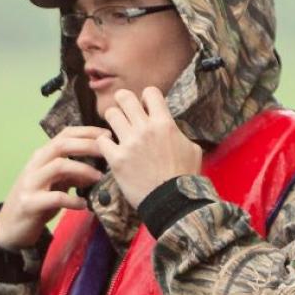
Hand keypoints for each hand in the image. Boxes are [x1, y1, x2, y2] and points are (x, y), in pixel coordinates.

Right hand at [0, 127, 110, 249]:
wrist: (9, 227)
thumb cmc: (35, 202)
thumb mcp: (54, 185)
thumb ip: (71, 176)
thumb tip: (95, 171)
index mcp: (41, 157)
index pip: (64, 135)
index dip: (87, 132)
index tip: (107, 135)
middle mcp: (35, 165)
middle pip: (62, 145)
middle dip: (87, 145)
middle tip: (107, 151)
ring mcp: (31, 183)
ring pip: (58, 166)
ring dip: (82, 170)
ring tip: (99, 178)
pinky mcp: (30, 203)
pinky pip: (55, 197)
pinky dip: (73, 200)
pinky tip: (83, 205)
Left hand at [98, 87, 201, 207]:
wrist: (172, 202)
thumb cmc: (185, 178)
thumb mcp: (193, 149)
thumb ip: (180, 135)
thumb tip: (174, 130)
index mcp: (164, 123)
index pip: (150, 92)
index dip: (147, 98)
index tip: (146, 108)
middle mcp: (145, 129)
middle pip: (125, 97)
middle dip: (124, 102)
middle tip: (125, 112)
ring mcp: (129, 143)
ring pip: (111, 114)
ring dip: (113, 120)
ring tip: (117, 129)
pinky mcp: (116, 159)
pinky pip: (101, 141)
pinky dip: (104, 144)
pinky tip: (110, 149)